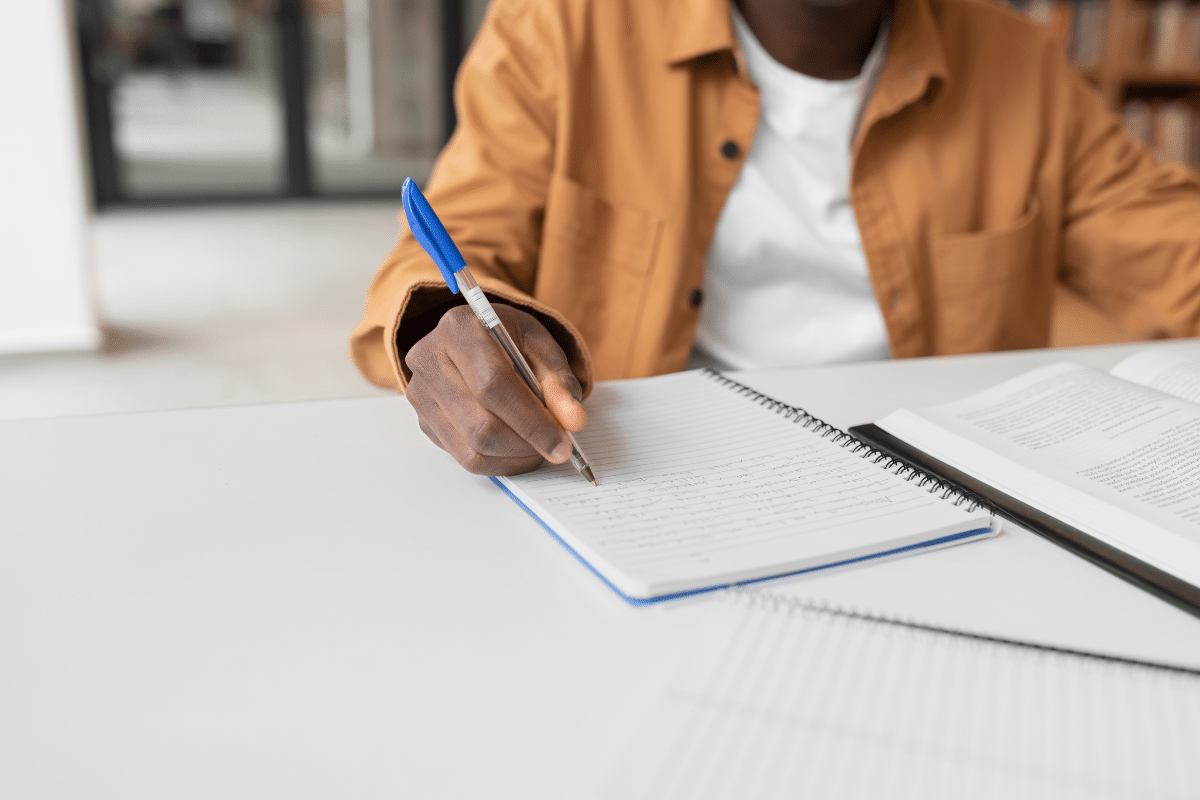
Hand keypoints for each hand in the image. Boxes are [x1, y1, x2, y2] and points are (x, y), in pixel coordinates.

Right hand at [404, 304, 587, 474]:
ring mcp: (421, 395)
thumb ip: (558, 380)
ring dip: (515, 457)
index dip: (531, 421)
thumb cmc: (506, 339)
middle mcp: (430, 361)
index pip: (492, 385)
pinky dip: (499, 462)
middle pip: (480, 425)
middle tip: (558, 449)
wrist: (471, 337)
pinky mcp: (423, 422)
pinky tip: (519, 449)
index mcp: (459, 329)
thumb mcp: (538, 344)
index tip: (563, 444)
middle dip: (526, 444)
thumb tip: (573, 421)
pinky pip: (463, 457)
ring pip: (472, 449)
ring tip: (540, 447)